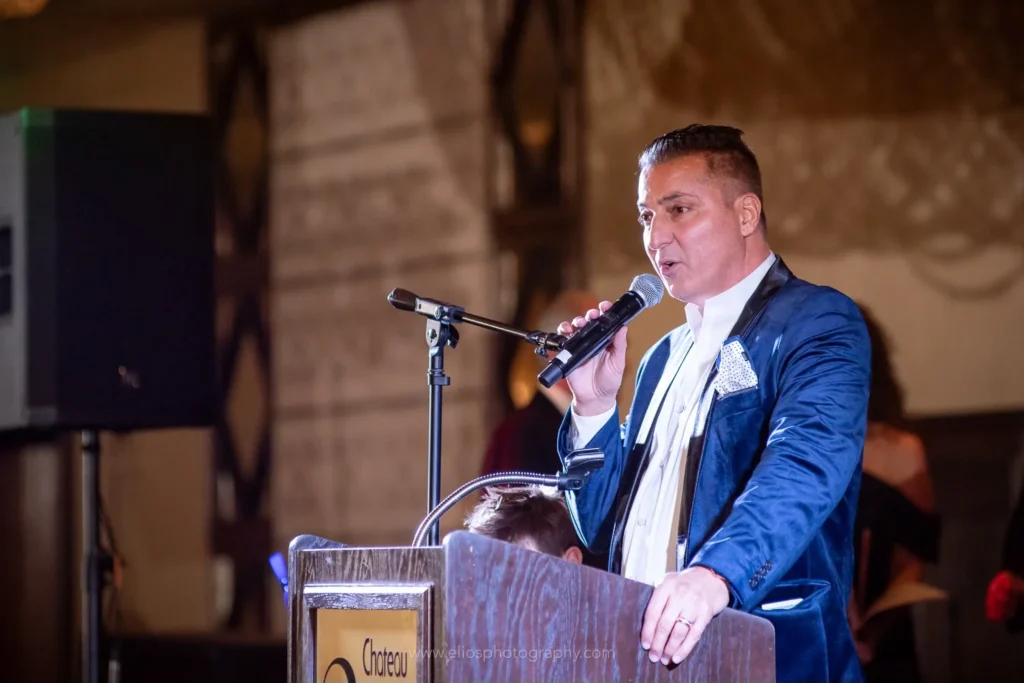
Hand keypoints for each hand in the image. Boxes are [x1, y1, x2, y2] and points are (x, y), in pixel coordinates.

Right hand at [555, 301, 627, 415]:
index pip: (605, 322)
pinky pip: (563, 340)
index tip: (605, 306)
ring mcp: (580, 346)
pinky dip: (563, 332)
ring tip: (578, 323)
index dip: (605, 312)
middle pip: (589, 321)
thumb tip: (623, 328)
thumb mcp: (618, 363)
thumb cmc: (609, 381)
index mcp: (606, 341)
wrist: (595, 398)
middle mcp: (593, 341)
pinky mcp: (569, 354)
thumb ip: (620, 346)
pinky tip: (566, 330)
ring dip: (576, 321)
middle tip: (592, 315)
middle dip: (589, 314)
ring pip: (575, 328)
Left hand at [640, 567, 729, 665]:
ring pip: (678, 632)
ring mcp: (693, 605)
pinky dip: (684, 649)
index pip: (652, 612)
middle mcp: (679, 595)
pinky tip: (677, 658)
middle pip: (664, 624)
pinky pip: (693, 635)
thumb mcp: (668, 580)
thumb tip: (645, 622)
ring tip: (664, 659)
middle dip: (657, 644)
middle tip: (653, 657)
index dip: (647, 631)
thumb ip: (657, 596)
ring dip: (670, 649)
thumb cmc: (685, 582)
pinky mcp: (706, 614)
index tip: (645, 645)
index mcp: (666, 587)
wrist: (712, 576)